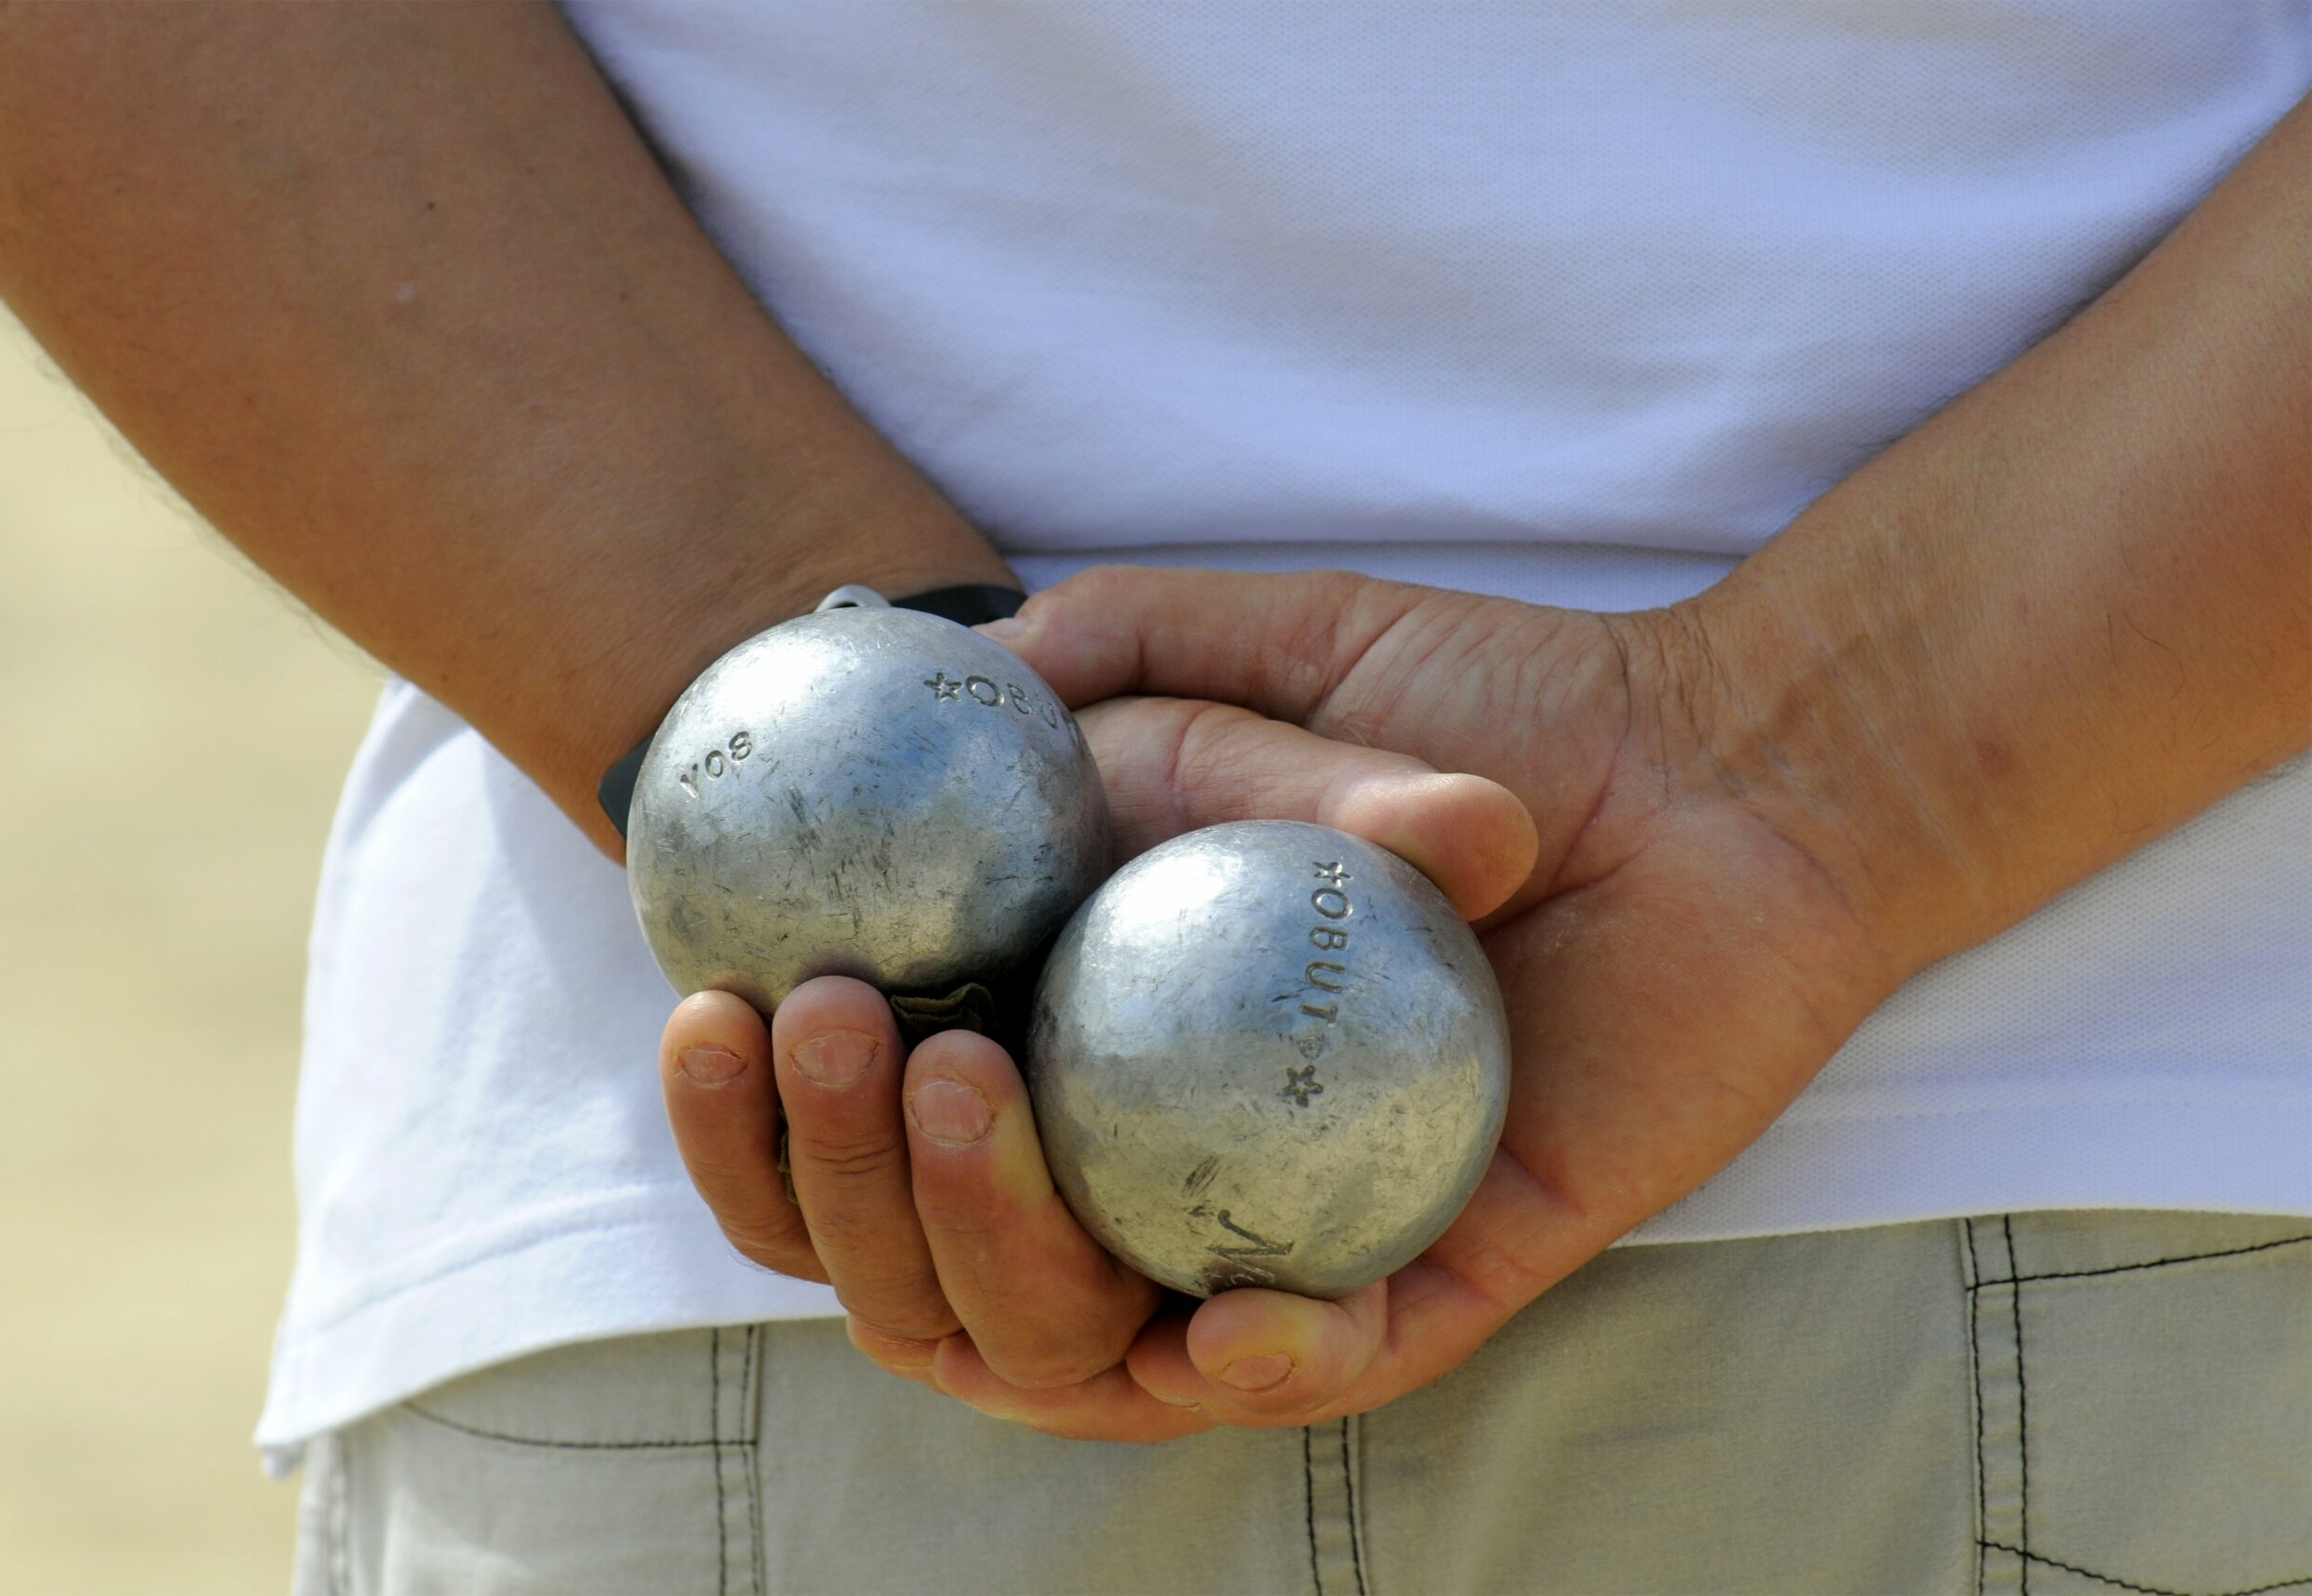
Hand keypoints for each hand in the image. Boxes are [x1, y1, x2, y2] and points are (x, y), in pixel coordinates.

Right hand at [660, 688, 1539, 1439]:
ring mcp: (1283, 1235)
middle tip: (842, 1039)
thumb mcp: (1272, 648)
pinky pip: (1323, 1371)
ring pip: (1081, 1346)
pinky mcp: (1436, 1282)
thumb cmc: (1494, 700)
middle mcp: (1156, 1168)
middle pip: (937, 1265)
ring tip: (968, 1104)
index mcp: (1085, 1052)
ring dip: (991, 1259)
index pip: (875, 1135)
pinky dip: (1256, 1365)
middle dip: (843, 1181)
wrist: (1718, 765)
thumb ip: (1105, 656)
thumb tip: (924, 663)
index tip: (714, 1008)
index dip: (764, 1115)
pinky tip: (1210, 1317)